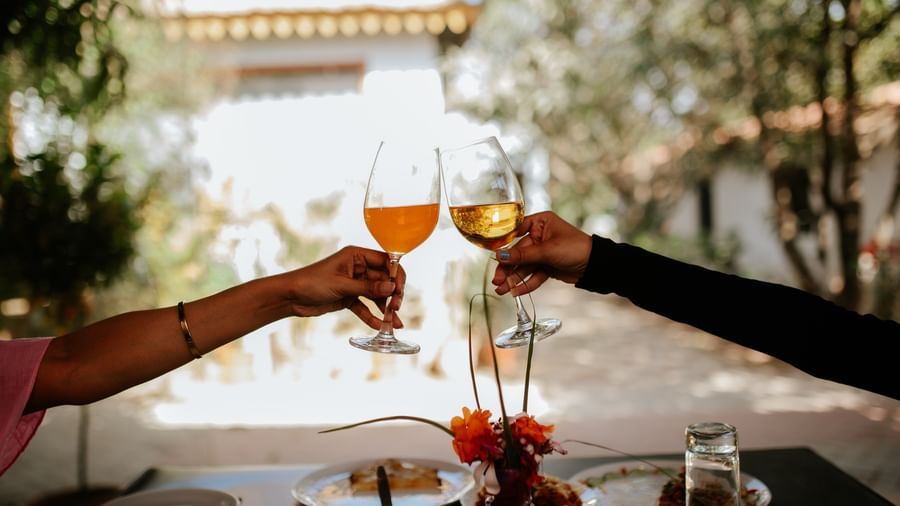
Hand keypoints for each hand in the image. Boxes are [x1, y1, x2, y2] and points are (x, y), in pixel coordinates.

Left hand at [283, 246, 404, 328]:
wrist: (290, 297)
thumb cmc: (312, 282)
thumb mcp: (342, 285)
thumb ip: (368, 287)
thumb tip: (392, 288)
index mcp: (356, 255)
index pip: (385, 261)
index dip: (396, 275)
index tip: (400, 290)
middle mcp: (358, 267)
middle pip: (383, 280)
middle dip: (392, 294)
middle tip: (397, 308)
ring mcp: (354, 283)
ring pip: (376, 294)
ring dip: (385, 308)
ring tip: (394, 323)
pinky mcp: (348, 297)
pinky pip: (364, 306)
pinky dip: (371, 315)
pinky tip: (379, 325)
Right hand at [492, 211, 591, 295]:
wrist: (595, 265)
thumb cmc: (575, 248)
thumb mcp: (547, 251)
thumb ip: (522, 255)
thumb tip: (499, 256)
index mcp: (540, 222)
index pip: (516, 231)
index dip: (503, 244)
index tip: (493, 256)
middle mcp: (540, 236)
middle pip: (517, 253)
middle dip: (507, 268)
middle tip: (496, 280)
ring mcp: (542, 252)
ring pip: (523, 266)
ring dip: (513, 279)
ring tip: (501, 290)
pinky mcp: (547, 266)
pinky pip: (532, 275)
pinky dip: (525, 284)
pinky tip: (515, 292)